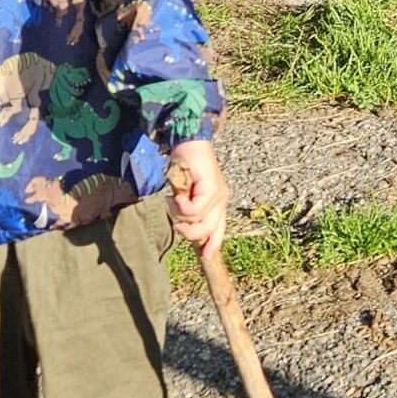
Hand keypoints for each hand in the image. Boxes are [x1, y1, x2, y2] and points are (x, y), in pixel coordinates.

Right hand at [166, 138, 229, 261]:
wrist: (188, 143)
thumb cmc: (185, 166)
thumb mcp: (186, 193)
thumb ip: (189, 209)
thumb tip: (184, 226)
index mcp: (218, 202)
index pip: (219, 228)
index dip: (213, 243)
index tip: (205, 255)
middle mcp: (222, 200)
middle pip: (208, 230)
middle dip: (189, 231)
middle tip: (176, 220)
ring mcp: (219, 194)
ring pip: (198, 221)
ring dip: (180, 213)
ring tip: (174, 198)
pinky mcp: (212, 189)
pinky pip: (194, 210)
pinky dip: (180, 204)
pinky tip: (177, 193)